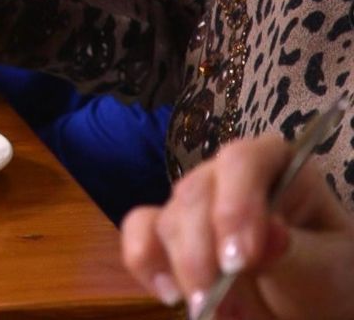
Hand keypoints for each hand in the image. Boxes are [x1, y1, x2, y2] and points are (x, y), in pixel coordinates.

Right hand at [121, 135, 353, 319]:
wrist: (308, 312)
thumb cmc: (327, 284)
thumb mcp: (326, 271)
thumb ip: (296, 253)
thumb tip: (269, 232)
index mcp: (276, 168)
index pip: (243, 161)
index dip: (235, 205)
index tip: (240, 261)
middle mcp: (227, 180)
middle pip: (194, 193)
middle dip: (203, 254)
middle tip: (223, 307)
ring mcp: (194, 208)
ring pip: (165, 220)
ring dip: (185, 272)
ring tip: (218, 316)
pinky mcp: (168, 237)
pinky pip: (138, 234)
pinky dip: (145, 263)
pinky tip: (170, 295)